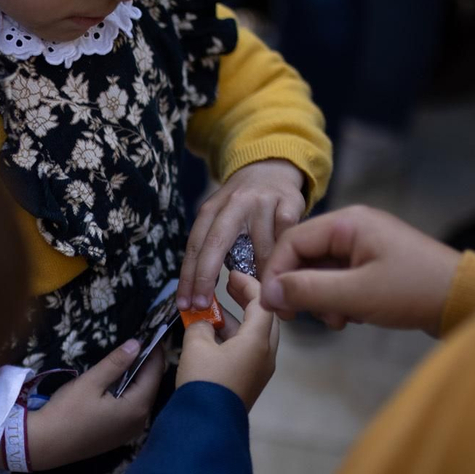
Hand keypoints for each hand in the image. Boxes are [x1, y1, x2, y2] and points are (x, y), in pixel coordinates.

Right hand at [25, 340, 162, 470]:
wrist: (46, 445)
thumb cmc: (67, 412)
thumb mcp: (90, 382)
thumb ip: (116, 363)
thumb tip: (136, 344)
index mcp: (137, 407)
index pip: (155, 372)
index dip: (155, 351)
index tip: (151, 332)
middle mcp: (140, 421)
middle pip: (151, 386)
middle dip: (147, 364)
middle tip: (139, 342)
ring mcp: (130, 431)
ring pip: (142, 398)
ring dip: (138, 379)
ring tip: (129, 358)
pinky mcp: (119, 436)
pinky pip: (132, 409)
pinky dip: (130, 393)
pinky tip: (119, 383)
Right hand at [176, 270, 278, 408]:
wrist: (206, 426)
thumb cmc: (203, 381)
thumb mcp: (196, 346)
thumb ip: (201, 325)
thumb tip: (203, 322)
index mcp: (258, 341)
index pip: (262, 302)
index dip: (248, 284)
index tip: (231, 274)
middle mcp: (266, 354)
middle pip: (265, 318)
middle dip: (247, 300)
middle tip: (228, 287)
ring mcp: (261, 370)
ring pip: (256, 335)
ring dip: (238, 320)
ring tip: (215, 311)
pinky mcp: (251, 381)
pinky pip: (249, 351)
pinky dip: (235, 337)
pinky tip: (214, 335)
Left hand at [178, 159, 306, 311]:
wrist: (272, 167)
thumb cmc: (243, 205)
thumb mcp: (222, 217)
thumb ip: (214, 247)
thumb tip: (204, 293)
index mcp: (212, 208)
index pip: (194, 245)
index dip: (188, 276)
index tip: (184, 303)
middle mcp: (234, 203)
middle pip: (215, 242)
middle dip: (205, 277)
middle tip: (203, 306)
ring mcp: (263, 202)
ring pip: (260, 248)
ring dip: (259, 279)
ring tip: (258, 303)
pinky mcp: (290, 203)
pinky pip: (286, 239)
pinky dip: (284, 261)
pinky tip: (283, 278)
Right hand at [259, 206, 462, 334]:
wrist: (465, 301)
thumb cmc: (412, 291)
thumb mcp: (355, 294)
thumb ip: (308, 291)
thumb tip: (268, 293)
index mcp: (348, 223)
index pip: (292, 241)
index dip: (276, 274)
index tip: (273, 306)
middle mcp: (353, 227)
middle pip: (305, 256)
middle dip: (301, 289)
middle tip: (302, 319)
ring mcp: (365, 246)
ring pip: (321, 271)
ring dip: (321, 299)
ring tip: (339, 320)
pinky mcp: (374, 264)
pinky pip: (340, 279)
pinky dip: (338, 300)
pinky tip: (352, 317)